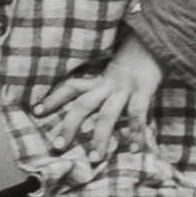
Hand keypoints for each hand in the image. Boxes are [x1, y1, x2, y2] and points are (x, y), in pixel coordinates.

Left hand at [39, 33, 164, 162]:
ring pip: (107, 116)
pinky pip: (138, 115)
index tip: (36, 111)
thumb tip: (93, 107)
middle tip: (58, 146)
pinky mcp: (145, 89)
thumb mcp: (118, 70)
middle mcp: (108, 83)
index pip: (71, 86)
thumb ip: (106, 86)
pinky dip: (136, 134)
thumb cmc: (138, 57)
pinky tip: (133, 150)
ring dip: (100, 138)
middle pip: (83, 106)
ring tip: (94, 158)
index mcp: (100, 78)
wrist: (159, 38)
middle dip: (69, 126)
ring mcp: (125, 87)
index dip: (53, 98)